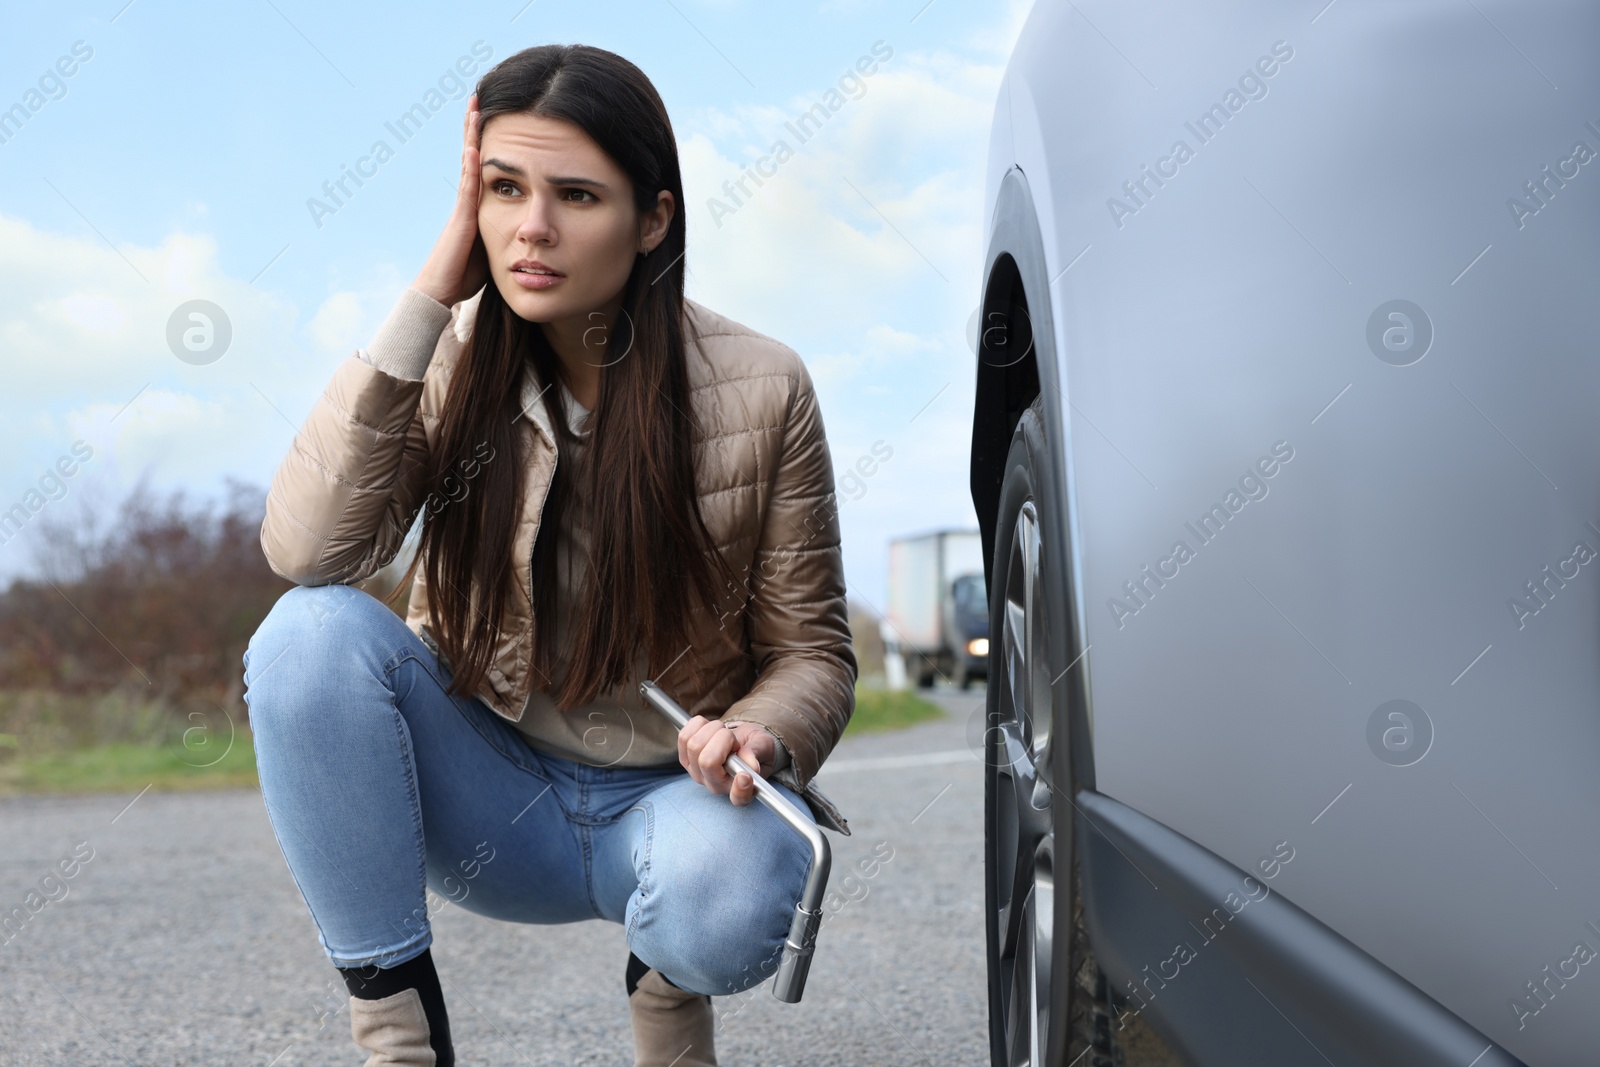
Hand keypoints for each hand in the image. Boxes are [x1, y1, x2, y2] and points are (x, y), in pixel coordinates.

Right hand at [413, 93, 490, 308]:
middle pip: (472, 155)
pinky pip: (468, 187)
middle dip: (476, 127)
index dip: (485, 141)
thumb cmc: (467, 275)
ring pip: (468, 163)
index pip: (482, 165)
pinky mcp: (462, 218)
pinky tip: (475, 146)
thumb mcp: (495, 247)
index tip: (494, 117)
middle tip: (480, 96)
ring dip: (472, 135)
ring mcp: (463, 207)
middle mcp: (467, 200)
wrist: (442, 291)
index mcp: (476, 205)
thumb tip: (528, 228)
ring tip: (475, 107)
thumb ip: (506, 231)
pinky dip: (471, 166)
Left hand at [679, 716, 774, 805]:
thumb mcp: (763, 748)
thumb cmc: (752, 746)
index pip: (738, 797)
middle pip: (707, 761)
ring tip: (723, 734)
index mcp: (739, 788)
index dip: (740, 789)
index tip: (745, 776)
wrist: (739, 739)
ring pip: (694, 744)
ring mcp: (697, 771)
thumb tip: (750, 765)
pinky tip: (710, 730)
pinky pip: (684, 735)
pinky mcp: (685, 756)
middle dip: (725, 739)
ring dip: (712, 730)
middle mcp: (715, 784)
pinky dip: (699, 725)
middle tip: (734, 741)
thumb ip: (756, 754)